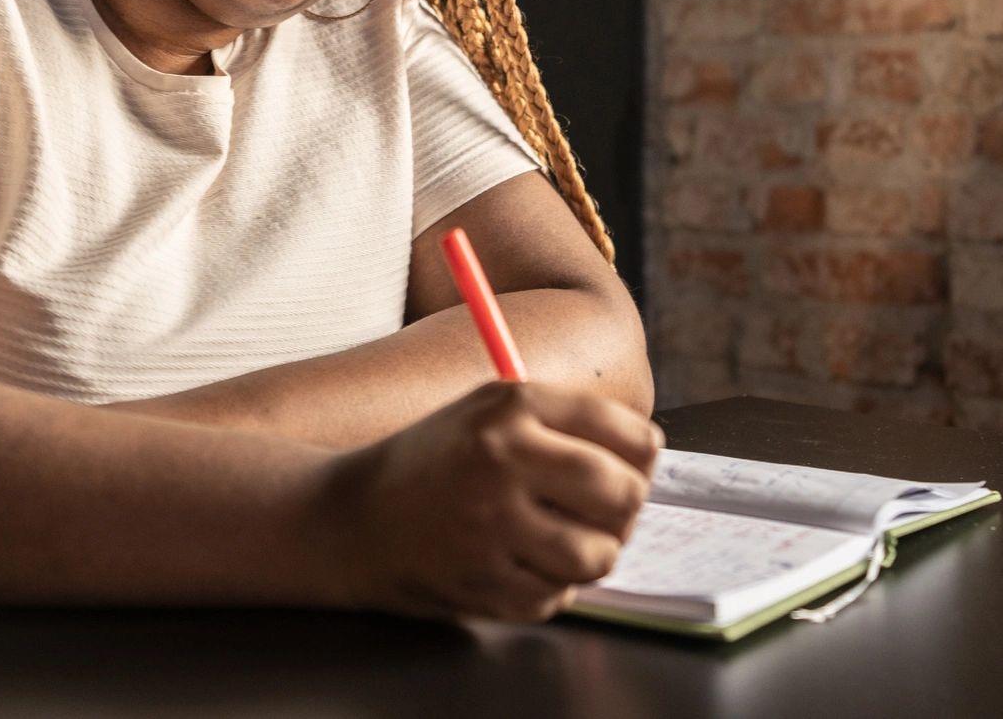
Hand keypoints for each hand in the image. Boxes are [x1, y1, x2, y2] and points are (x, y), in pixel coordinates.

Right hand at [323, 380, 663, 622]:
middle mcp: (503, 458)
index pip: (630, 435)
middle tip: (602, 514)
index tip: (631, 468)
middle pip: (624, 495)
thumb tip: (650, 453)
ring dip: (590, 555)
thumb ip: (565, 422)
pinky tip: (516, 563)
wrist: (352, 516)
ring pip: (599, 555)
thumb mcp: (490, 410)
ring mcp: (491, 522)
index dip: (643, 460)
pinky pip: (556, 597)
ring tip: (560, 541)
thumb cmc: (436, 461)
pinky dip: (547, 588)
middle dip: (624, 511)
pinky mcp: (481, 579)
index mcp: (513, 405)